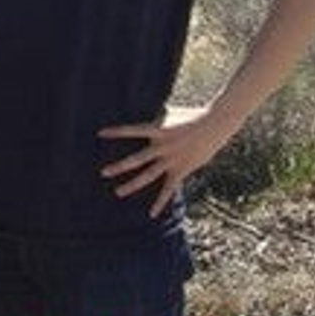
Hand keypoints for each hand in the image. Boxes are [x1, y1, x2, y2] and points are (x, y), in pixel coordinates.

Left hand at [98, 105, 235, 216]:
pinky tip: (151, 214)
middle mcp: (163, 147)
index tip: (100, 134)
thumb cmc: (190, 117)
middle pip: (138, 159)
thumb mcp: (169, 113)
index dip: (117, 132)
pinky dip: (160, 202)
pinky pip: (169, 189)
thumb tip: (140, 101)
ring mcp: (172, 160)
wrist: (215, 125)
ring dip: (133, 185)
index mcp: (158, 131)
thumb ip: (154, 115)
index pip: (133, 130)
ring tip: (117, 192)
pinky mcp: (181, 170)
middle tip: (102, 173)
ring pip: (149, 176)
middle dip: (120, 166)